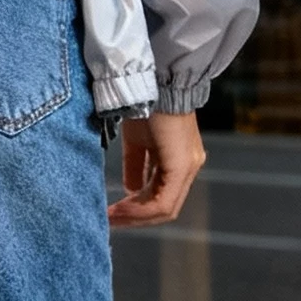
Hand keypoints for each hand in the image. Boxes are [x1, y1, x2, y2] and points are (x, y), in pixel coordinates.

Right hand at [107, 112, 204, 227]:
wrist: (156, 79)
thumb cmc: (147, 102)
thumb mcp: (138, 139)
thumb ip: (137, 164)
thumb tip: (131, 189)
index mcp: (181, 159)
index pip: (163, 196)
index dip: (138, 209)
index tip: (113, 213)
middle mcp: (190, 166)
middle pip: (164, 207)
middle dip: (135, 217)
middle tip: (110, 221)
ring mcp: (188, 167)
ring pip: (164, 208)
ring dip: (135, 216)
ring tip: (111, 217)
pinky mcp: (181, 166)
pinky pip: (162, 200)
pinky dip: (139, 209)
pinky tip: (119, 209)